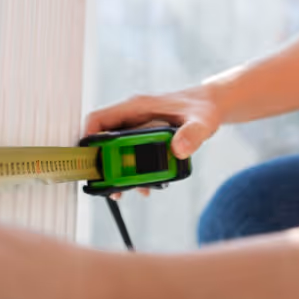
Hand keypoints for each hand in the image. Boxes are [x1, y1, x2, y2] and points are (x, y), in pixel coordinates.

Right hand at [83, 86, 223, 198]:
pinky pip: (129, 155)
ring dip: (118, 172)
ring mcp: (137, 126)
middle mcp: (133, 116)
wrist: (210, 106)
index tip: (89, 161)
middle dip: (103, 164)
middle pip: (103, 139)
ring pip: (115, 150)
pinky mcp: (144, 138)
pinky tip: (144, 187)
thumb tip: (179, 149)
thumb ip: (192, 134)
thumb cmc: (203, 107)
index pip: (99, 118)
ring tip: (126, 192)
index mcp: (138, 106)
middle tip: (110, 187)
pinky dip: (132, 172)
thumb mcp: (202, 121)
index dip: (89, 138)